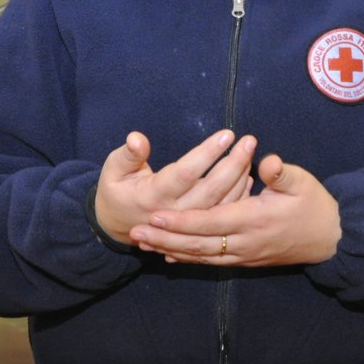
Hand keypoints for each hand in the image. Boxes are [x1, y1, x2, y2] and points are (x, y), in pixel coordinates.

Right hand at [92, 129, 254, 246]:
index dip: (207, 153)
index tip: (227, 134)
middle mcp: (174, 213)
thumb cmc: (117, 190)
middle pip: (212, 188)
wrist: (118, 225)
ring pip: (222, 203)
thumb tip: (136, 138)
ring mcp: (188, 225)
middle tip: (249, 140)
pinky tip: (248, 175)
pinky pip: (223, 214)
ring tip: (250, 152)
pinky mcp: (197, 229)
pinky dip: (239, 195)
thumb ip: (127, 155)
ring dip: (240, 177)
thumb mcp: (113, 170)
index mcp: (153, 196)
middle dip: (233, 162)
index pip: (186, 173)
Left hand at [131, 153, 341, 267]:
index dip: (183, 221)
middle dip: (165, 239)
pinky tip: (169, 255)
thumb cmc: (315, 205)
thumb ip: (281, 173)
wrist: (330, 239)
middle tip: (135, 233)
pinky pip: (212, 263)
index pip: (211, 222)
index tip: (156, 216)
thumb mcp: (302, 183)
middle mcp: (245, 241)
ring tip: (143, 244)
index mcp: (255, 219)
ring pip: (201, 256)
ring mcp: (244, 254)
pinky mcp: (246, 260)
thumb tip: (265, 161)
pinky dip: (188, 259)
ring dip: (170, 249)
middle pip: (198, 244)